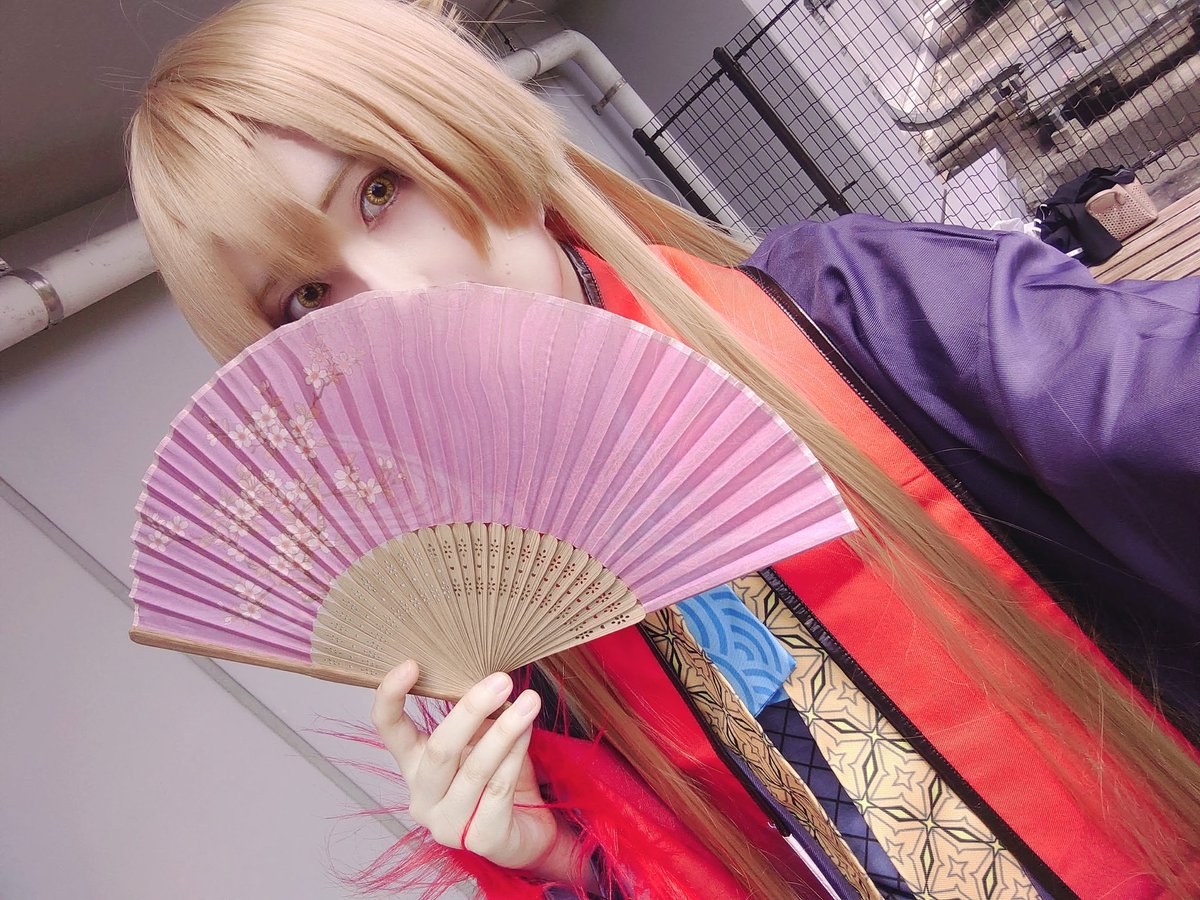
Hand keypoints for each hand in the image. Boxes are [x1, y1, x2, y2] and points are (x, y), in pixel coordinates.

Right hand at [371, 662, 562, 871]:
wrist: (528, 830)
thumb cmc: (499, 777)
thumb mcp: (482, 738)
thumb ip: (476, 716)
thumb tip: (490, 679)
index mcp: (414, 765)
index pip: (388, 730)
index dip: (390, 697)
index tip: (410, 664)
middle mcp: (423, 796)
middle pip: (439, 749)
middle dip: (471, 710)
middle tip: (501, 680)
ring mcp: (448, 824)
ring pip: (474, 769)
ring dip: (505, 731)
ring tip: (530, 701)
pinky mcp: (482, 840)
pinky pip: (500, 789)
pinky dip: (516, 756)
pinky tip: (529, 732)